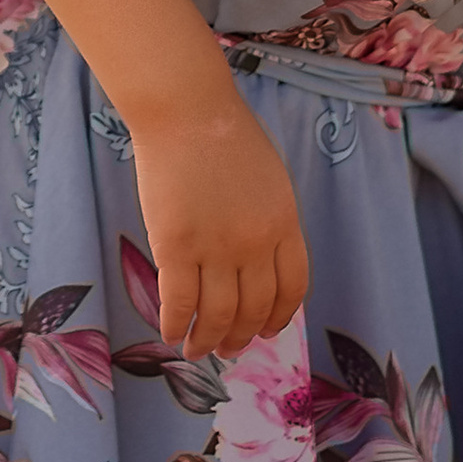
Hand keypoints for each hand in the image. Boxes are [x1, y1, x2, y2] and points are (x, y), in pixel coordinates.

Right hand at [131, 93, 310, 358]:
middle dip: (241, 337)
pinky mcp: (176, 247)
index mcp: (285, 224)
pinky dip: (175, 325)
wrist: (187, 110)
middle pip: (253, 309)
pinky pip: (179, 302)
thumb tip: (261, 264)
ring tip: (197, 351)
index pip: (292, 289)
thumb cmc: (226, 134)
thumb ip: (271, 220)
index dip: (278, 318)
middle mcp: (256, 244)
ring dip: (208, 341)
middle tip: (229, 349)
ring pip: (217, 315)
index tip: (266, 331)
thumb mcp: (271, 179)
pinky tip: (170, 333)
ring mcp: (216, 248)